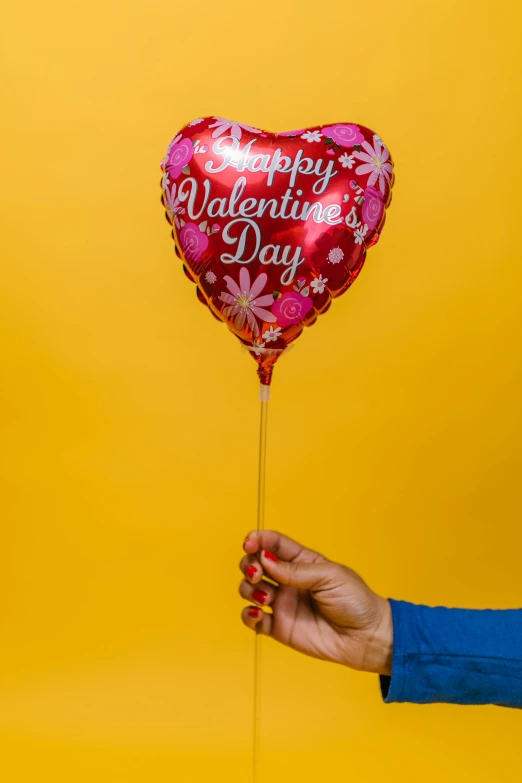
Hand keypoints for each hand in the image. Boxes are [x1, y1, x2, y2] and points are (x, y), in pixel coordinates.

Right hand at [240, 530, 392, 675]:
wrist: (367, 637)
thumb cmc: (355, 601)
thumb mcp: (329, 576)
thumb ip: (295, 570)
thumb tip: (265, 560)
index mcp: (302, 562)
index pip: (273, 543)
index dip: (258, 539)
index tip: (249, 543)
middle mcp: (288, 580)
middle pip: (255, 563)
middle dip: (249, 564)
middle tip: (257, 572)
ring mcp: (282, 603)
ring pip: (249, 588)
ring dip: (248, 588)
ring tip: (265, 596)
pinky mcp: (279, 627)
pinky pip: (252, 619)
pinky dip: (247, 615)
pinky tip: (258, 613)